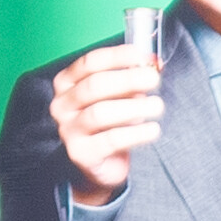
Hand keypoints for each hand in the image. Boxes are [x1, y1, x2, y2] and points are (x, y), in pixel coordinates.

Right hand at [43, 12, 171, 203]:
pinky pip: (111, 140)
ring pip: (101, 113)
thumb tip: (151, 65)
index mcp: (67, 83)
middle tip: (153, 79)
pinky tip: (152, 129)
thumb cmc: (110, 124)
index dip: (117, 56)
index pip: (90, 63)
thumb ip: (129, 80)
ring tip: (157, 106)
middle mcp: (62, 105)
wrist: (101, 165)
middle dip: (128, 79)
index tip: (141, 55)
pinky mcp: (81, 154)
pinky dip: (136, 133)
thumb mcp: (118, 97)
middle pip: (95, 85)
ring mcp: (68, 130)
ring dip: (134, 107)